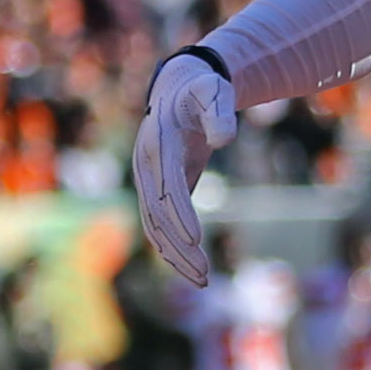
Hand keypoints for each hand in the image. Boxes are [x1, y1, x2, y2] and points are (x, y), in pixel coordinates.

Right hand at [133, 52, 235, 286]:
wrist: (178, 89)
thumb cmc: (201, 91)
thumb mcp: (213, 93)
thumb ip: (220, 113)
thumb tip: (225, 138)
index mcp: (157, 144)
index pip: (167, 186)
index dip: (180, 213)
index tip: (198, 240)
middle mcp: (145, 167)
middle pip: (157, 215)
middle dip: (180, 246)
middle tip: (205, 273)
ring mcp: (146, 181)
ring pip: (155, 227)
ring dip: (176, 256)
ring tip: (203, 280)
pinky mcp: (155, 192)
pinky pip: (159, 227)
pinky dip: (172, 250)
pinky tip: (191, 270)